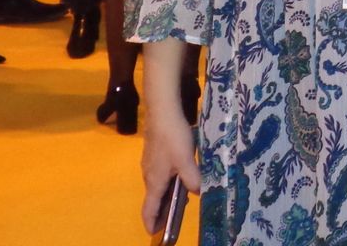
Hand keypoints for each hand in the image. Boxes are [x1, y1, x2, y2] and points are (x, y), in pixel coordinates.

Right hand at [140, 107, 200, 233]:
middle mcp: (149, 176)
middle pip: (153, 200)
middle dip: (161, 212)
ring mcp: (150, 164)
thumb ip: (192, 179)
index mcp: (155, 181)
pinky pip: (159, 176)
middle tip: (173, 220)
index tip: (155, 233)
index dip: (151, 222)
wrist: (162, 112)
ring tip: (180, 200)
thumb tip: (198, 192)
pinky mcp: (154, 154)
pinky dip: (167, 184)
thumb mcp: (186, 160)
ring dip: (166, 197)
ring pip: (156, 187)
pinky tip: (180, 177)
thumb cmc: (173, 138)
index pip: (148, 209)